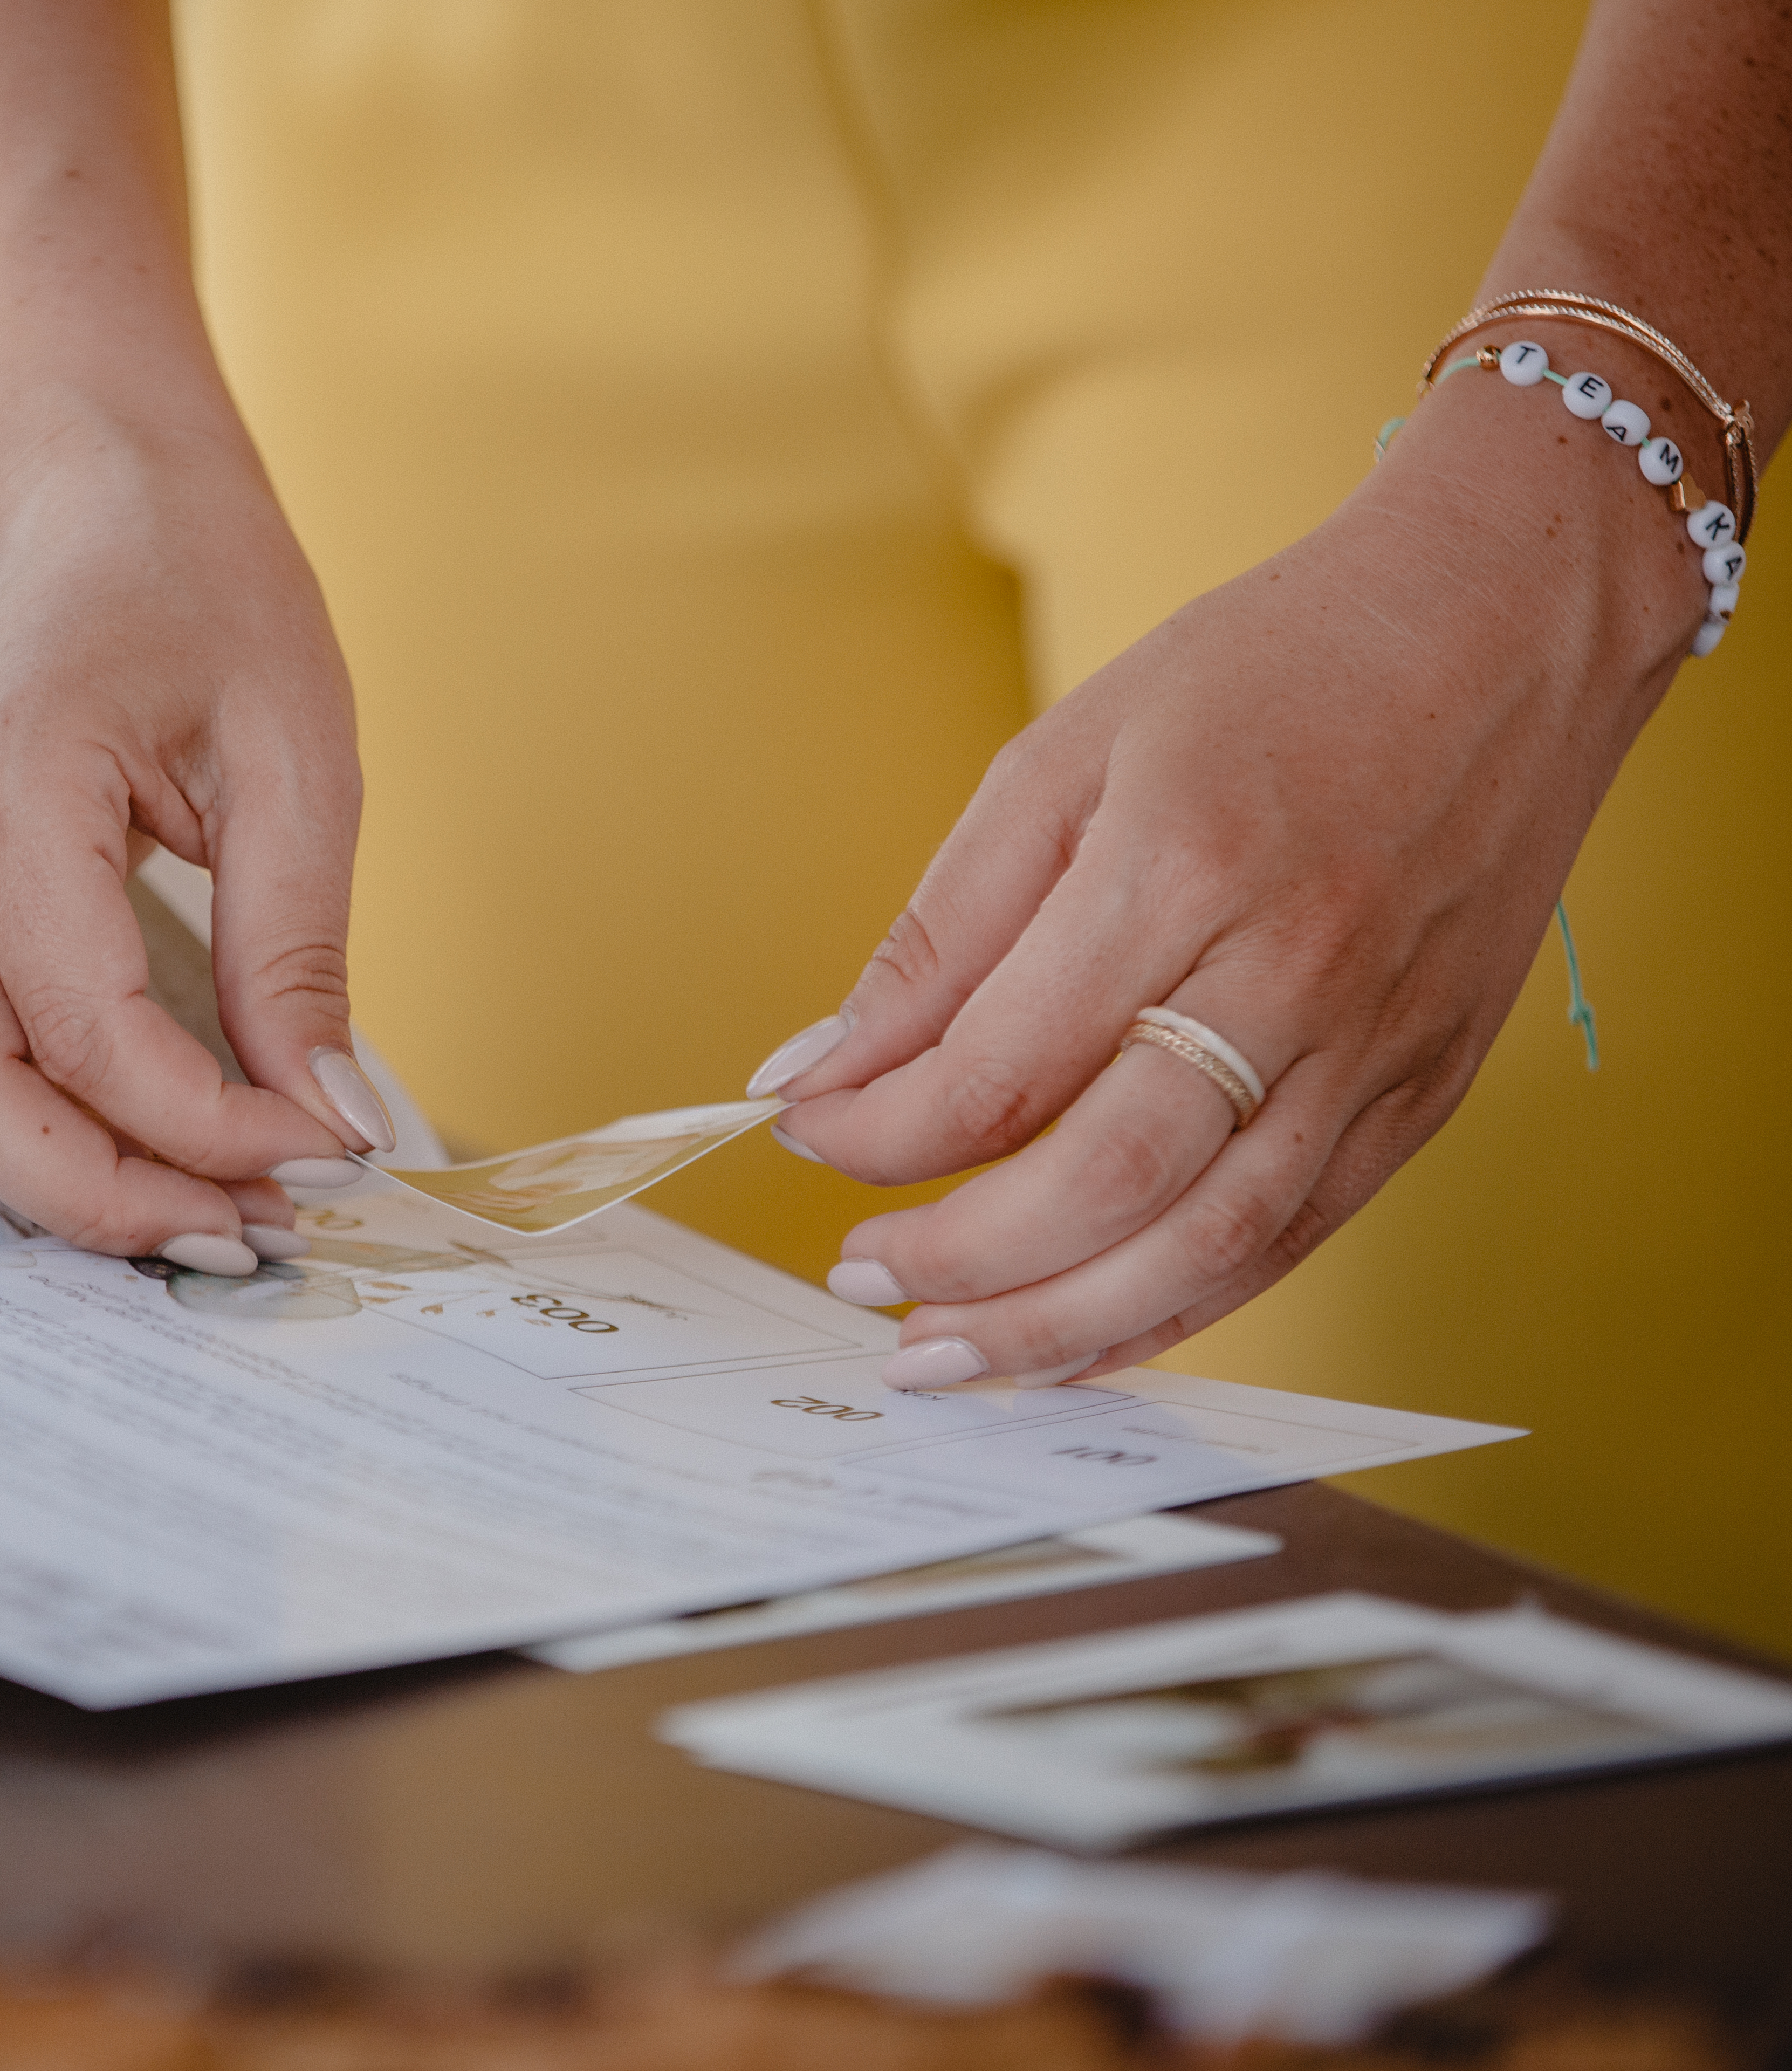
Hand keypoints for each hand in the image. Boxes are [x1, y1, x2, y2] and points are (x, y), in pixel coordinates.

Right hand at [0, 422, 371, 1271]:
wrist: (104, 493)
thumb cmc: (204, 585)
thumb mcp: (297, 756)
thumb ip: (297, 951)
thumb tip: (331, 1118)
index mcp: (13, 785)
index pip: (88, 1027)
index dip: (203, 1124)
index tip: (323, 1154)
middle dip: (103, 1196)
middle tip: (247, 1238)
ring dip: (71, 1177)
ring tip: (214, 1214)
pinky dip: (53, 1123)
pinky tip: (160, 1149)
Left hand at [762, 359, 1698, 1387]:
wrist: (1507, 624)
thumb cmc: (1270, 672)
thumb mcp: (1060, 756)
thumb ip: (938, 934)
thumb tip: (811, 1069)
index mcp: (1182, 866)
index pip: (994, 1070)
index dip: (877, 1132)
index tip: (805, 1135)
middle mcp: (1293, 971)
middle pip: (1101, 1183)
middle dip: (958, 1261)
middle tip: (859, 1280)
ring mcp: (1378, 1044)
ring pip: (1205, 1247)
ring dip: (1060, 1328)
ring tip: (949, 1352)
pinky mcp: (1429, 1089)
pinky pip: (1291, 1238)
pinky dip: (1175, 1307)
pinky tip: (1083, 1331)